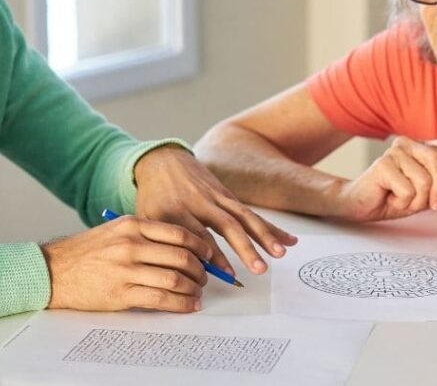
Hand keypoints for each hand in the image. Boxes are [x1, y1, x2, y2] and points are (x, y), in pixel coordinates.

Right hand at [41, 214, 210, 311]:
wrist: (54, 270)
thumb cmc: (86, 251)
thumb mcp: (116, 230)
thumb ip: (146, 234)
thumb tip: (181, 247)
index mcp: (133, 225)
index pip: (179, 233)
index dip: (201, 246)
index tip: (210, 255)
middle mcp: (131, 244)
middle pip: (182, 256)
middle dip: (201, 270)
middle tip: (205, 277)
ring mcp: (126, 269)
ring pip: (175, 279)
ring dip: (193, 288)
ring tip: (198, 293)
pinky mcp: (121, 293)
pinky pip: (161, 299)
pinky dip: (180, 304)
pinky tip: (188, 305)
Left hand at [133, 146, 297, 276]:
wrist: (161, 161)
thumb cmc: (152, 198)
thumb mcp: (148, 219)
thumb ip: (164, 243)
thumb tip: (183, 274)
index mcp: (176, 210)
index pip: (197, 235)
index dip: (212, 255)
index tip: (225, 274)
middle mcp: (199, 202)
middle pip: (226, 225)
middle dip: (245, 248)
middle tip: (258, 269)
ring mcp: (216, 197)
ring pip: (243, 217)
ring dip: (264, 236)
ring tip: (280, 254)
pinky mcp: (228, 195)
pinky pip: (251, 213)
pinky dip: (270, 227)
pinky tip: (288, 240)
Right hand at [333, 137, 436, 221]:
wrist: (361, 205)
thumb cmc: (392, 197)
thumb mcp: (424, 198)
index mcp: (420, 147)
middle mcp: (408, 144)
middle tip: (433, 206)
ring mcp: (394, 152)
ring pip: (425, 180)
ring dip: (417, 200)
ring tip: (403, 200)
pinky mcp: (383, 165)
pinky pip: (408, 190)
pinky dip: (403, 203)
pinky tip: (391, 198)